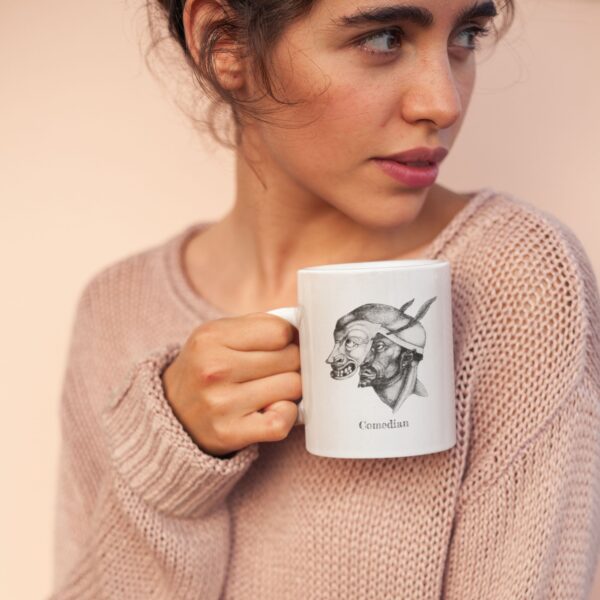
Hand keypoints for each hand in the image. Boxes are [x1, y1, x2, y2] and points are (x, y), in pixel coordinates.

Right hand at [161, 313, 300, 456]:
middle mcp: (214, 369)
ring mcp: (221, 403)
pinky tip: (273, 409)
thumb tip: (306, 328)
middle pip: (290, 358)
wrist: (171, 412)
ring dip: (289, 389)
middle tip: (277, 369)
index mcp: (211, 337)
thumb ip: (260, 325)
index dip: (289, 338)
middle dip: (292, 363)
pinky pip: (282, 421)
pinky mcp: (230, 433)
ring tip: (271, 389)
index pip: (280, 331)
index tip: (282, 346)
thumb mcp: (220, 335)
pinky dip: (286, 415)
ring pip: (292, 387)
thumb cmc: (208, 367)